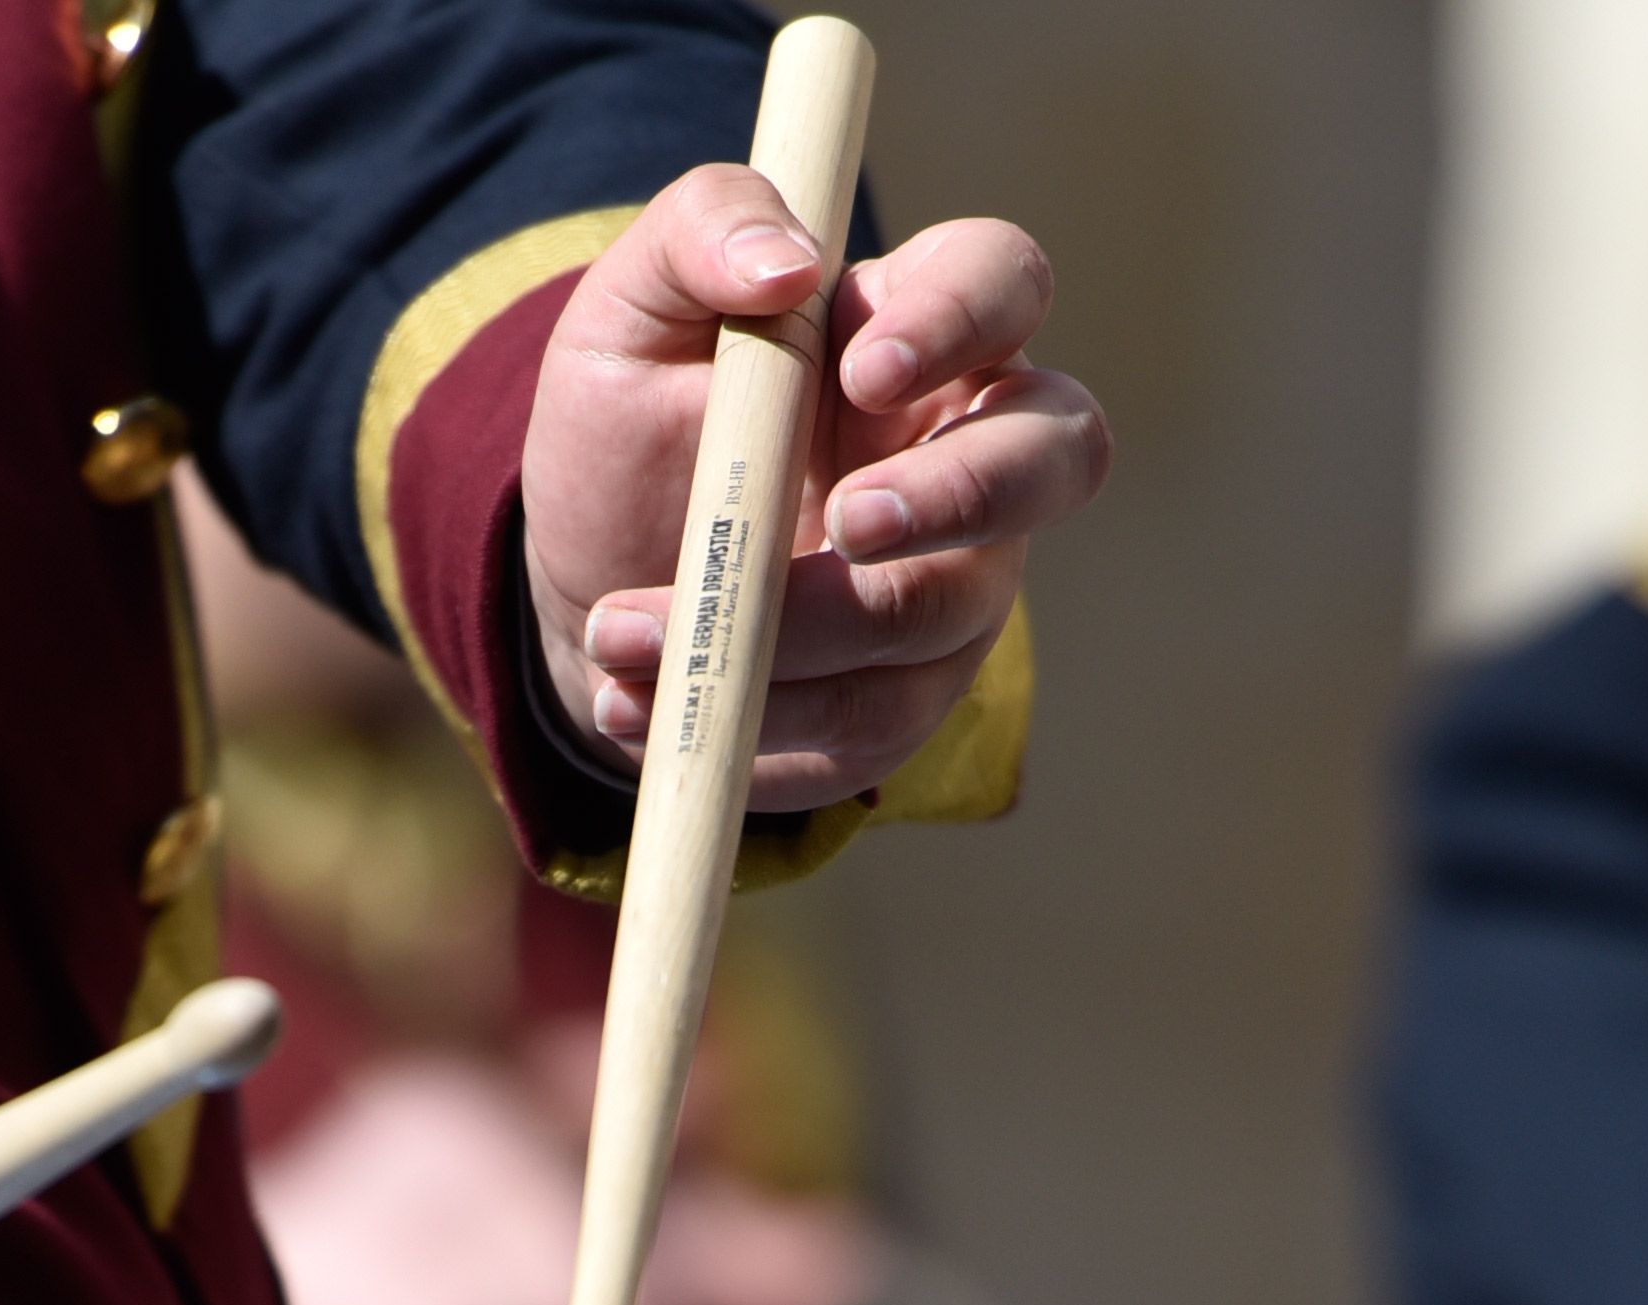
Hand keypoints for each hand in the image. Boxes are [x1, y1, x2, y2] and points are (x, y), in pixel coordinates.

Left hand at [515, 166, 1105, 808]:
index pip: (1004, 281)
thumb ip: (699, 233)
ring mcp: (957, 585)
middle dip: (960, 496)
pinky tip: (638, 707)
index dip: (961, 319)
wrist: (588, 580)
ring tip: (625, 637)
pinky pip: (866, 728)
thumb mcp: (626, 311)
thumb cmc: (631, 424)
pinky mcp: (906, 699)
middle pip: (1059, 455)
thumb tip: (785, 260)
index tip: (862, 370)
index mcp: (916, 330)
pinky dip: (749, 724)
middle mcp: (969, 454)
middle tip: (848, 522)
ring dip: (787, 636)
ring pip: (936, 617)